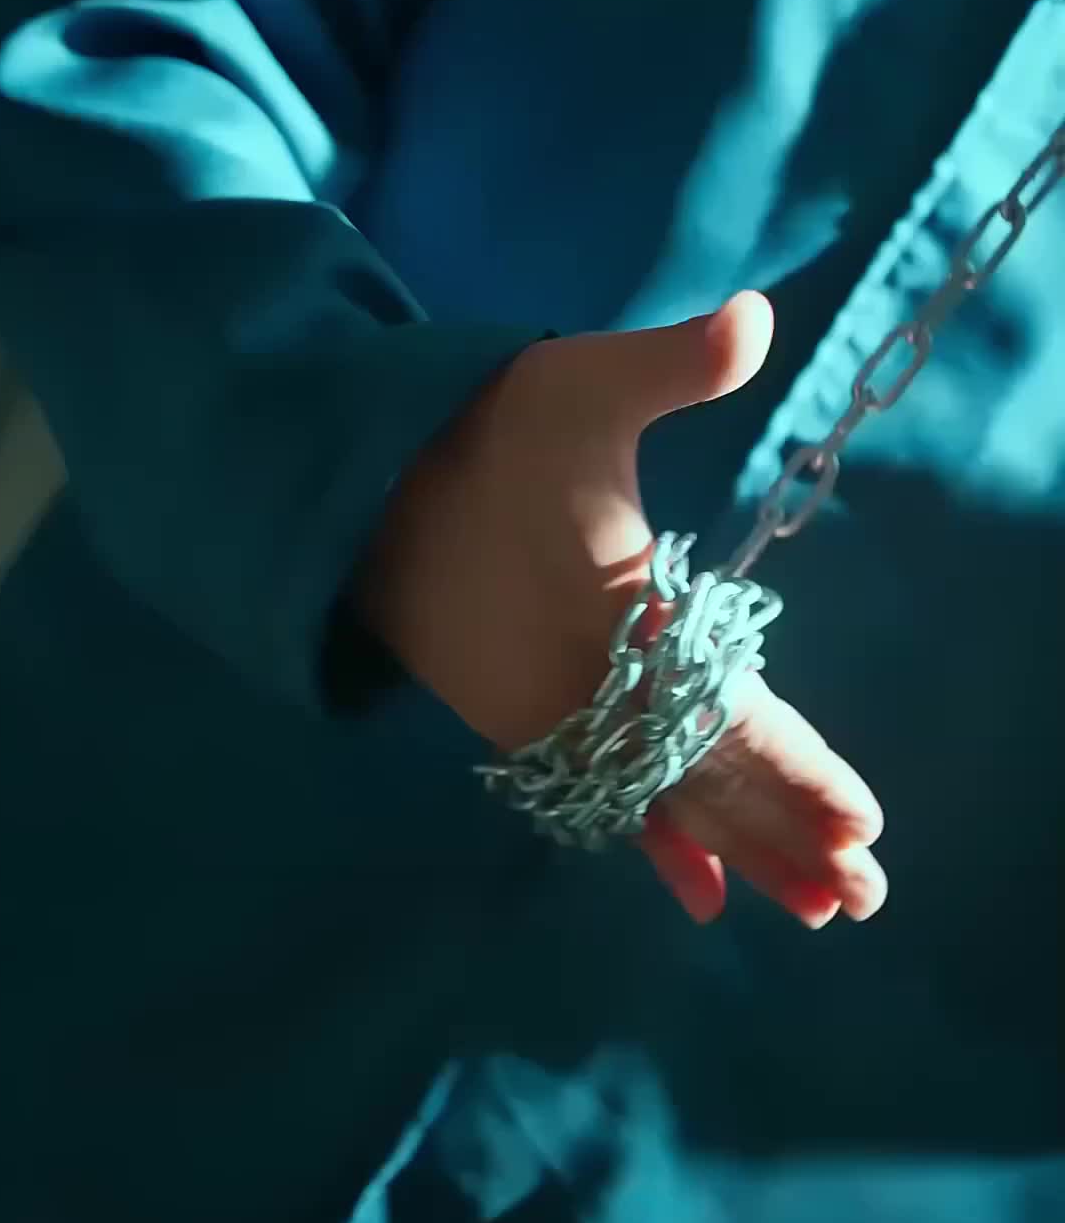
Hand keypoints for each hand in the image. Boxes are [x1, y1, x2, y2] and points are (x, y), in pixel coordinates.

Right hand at [356, 294, 884, 927]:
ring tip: (815, 909)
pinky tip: (697, 894)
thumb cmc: (481, 436)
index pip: (733, 719)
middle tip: (865, 896)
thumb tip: (757, 313)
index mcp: (622, 623)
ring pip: (667, 806)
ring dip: (745, 855)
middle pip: (711, 783)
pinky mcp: (525, 726)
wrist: (357, 488)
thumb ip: (671, 361)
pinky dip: (660, 849)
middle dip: (791, 838)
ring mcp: (555, 720)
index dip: (800, 773)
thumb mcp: (575, 386)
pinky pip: (607, 803)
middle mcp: (593, 693)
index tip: (864, 823)